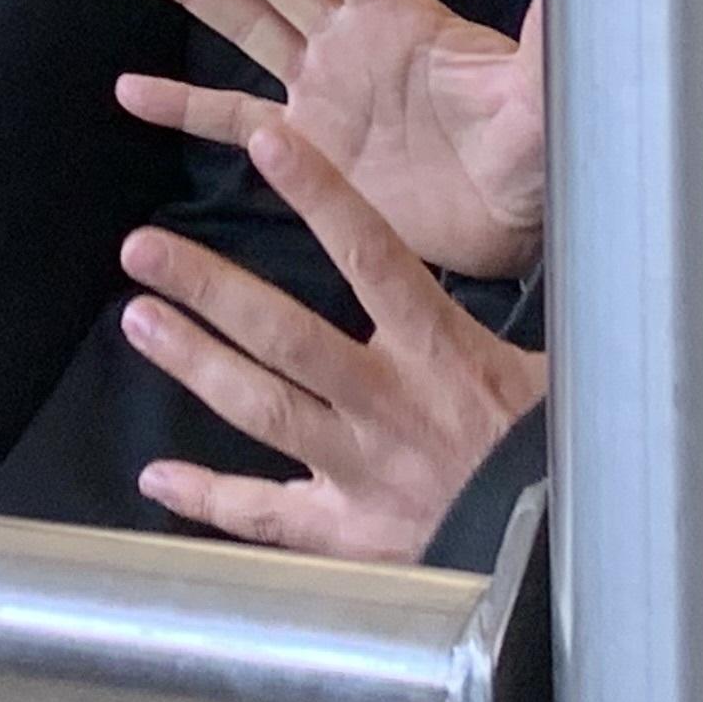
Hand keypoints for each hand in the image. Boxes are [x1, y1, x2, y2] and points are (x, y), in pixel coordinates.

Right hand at [121, 0, 546, 277]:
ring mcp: (321, 90)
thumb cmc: (533, 154)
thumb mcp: (539, 99)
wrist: (511, 226)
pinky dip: (182, 105)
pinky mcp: (303, 147)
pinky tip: (133, 91)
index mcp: (399, 14)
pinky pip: (230, 118)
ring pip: (242, 25)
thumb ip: (542, 48)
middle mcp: (350, 40)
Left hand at [121, 116, 550, 563]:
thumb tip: (543, 237)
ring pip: (262, 409)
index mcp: (443, 355)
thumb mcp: (555, 370)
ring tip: (138, 318)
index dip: (319, 195)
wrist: (564, 559)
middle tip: (142, 248)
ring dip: (195, 361)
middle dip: (210, 288)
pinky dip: (208, 500)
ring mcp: (360, 471)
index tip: (266, 142)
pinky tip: (156, 480)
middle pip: (285, 335)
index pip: (372, 254)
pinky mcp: (348, 536)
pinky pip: (266, 517)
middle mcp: (389, 406)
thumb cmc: (560, 457)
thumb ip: (513, 313)